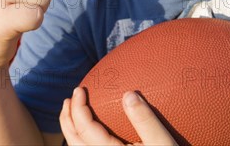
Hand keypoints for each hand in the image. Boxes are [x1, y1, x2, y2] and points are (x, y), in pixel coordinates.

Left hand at [60, 87, 177, 145]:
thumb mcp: (162, 143)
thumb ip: (145, 120)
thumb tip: (128, 94)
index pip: (84, 129)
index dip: (78, 107)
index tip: (79, 89)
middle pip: (74, 141)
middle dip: (67, 119)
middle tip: (68, 99)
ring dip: (71, 130)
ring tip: (72, 113)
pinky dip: (81, 140)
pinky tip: (90, 132)